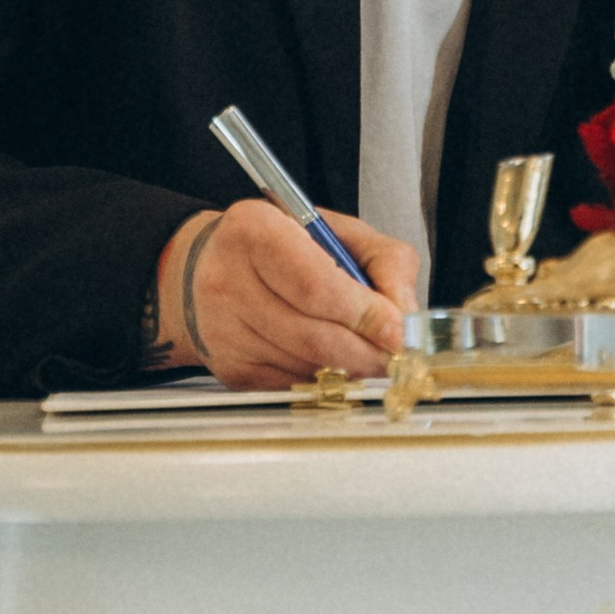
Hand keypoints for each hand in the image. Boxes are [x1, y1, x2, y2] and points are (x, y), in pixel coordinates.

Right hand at [151, 201, 419, 386]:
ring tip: (364, 349)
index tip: (396, 330)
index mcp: (255, 230)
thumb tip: (404, 314)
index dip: (363, 313)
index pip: (316, 286)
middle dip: (366, 351)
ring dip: (348, 367)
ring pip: (307, 366)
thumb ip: (384, 260)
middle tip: (395, 352)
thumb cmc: (280, 245)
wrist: (209, 268)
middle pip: (314, 336)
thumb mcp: (337, 230)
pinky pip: (292, 384)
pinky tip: (327, 354)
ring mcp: (223, 331)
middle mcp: (228, 281)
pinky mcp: (229, 368)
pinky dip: (322, 376)